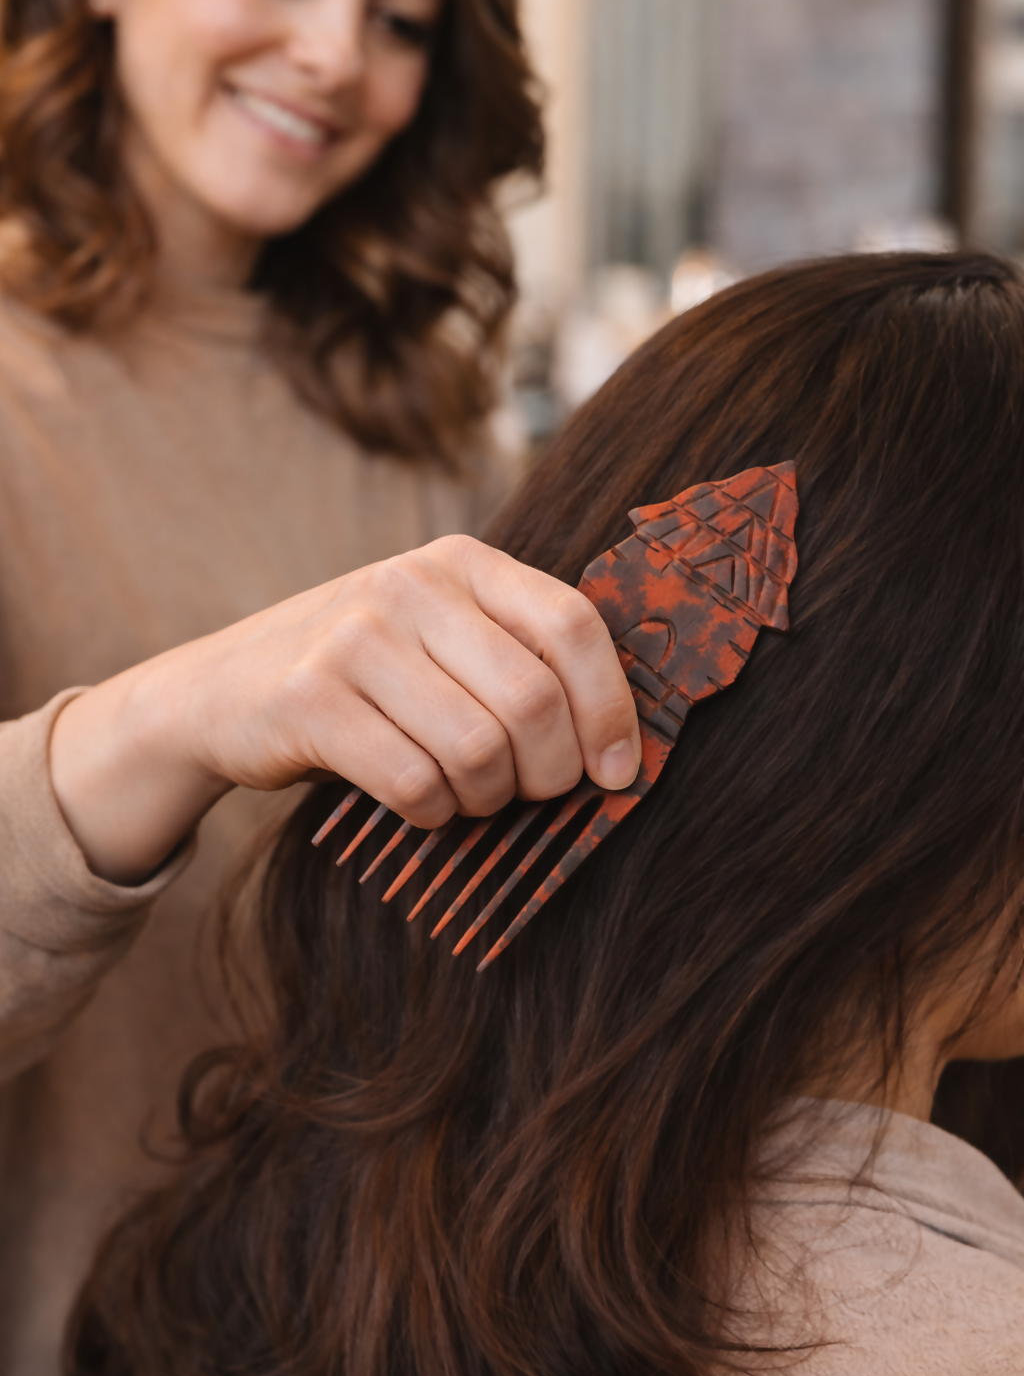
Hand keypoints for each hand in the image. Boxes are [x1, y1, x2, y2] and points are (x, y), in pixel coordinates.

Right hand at [50, 537, 640, 883]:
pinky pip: (415, 783)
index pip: (573, 625)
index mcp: (461, 562)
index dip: (610, 707)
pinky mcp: (309, 700)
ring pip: (478, 751)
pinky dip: (432, 812)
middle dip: (549, 772)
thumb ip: (517, 660)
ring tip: (468, 794)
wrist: (222, 689)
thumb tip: (623, 748)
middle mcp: (410, 585)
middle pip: (532, 700)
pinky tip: (419, 800)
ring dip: (487, 798)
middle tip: (530, 792)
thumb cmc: (364, 675)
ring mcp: (355, 638)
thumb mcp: (440, 636)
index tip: (617, 769)